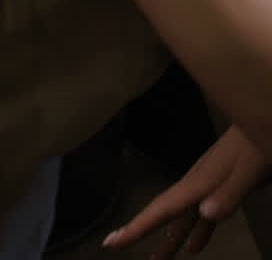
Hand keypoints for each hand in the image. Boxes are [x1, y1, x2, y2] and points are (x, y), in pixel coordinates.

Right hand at [103, 125, 270, 256]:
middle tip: (116, 245)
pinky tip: (193, 247)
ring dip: (169, 238)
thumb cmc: (256, 146)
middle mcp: (197, 185)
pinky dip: (195, 232)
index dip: (137, 226)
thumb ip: (228, 192)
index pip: (162, 208)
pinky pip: (201, 216)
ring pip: (182, 217)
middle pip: (165, 213)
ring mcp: (207, 186)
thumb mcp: (247, 170)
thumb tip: (203, 213)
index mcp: (198, 183)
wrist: (263, 121)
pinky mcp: (221, 187)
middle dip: (142, 229)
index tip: (112, 241)